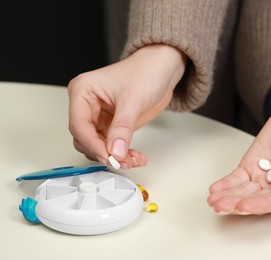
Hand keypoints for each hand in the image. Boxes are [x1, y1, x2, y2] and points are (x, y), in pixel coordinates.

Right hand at [68, 44, 186, 167]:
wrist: (162, 70)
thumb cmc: (145, 72)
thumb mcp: (133, 100)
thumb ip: (122, 128)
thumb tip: (115, 151)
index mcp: (83, 90)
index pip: (79, 124)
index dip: (92, 144)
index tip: (109, 157)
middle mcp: (87, 105)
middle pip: (84, 138)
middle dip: (104, 152)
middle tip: (123, 161)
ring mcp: (98, 116)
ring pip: (97, 146)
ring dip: (114, 156)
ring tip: (133, 159)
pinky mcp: (110, 125)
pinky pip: (110, 146)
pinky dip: (121, 154)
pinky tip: (135, 157)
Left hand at [207, 94, 270, 214]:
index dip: (259, 205)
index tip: (243, 205)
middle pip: (256, 199)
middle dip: (237, 203)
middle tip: (220, 205)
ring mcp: (265, 176)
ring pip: (244, 191)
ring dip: (228, 196)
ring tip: (213, 200)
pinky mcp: (253, 165)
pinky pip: (238, 178)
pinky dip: (226, 183)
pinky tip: (215, 189)